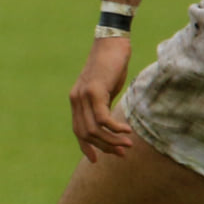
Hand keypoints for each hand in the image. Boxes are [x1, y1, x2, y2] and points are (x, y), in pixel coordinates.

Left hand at [69, 36, 135, 161]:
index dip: (87, 147)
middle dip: (105, 147)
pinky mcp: (94, 91)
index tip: (97, 160)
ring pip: (94, 129)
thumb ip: (104, 106)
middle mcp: (76, 100)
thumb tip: (111, 126)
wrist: (112, 44)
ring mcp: (83, 96)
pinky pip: (102, 118)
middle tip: (123, 152)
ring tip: (128, 145)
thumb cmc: (112, 66)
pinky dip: (114, 128)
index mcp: (77, 102)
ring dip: (111, 141)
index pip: (78, 131)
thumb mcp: (106, 90)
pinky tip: (126, 131)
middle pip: (86, 134)